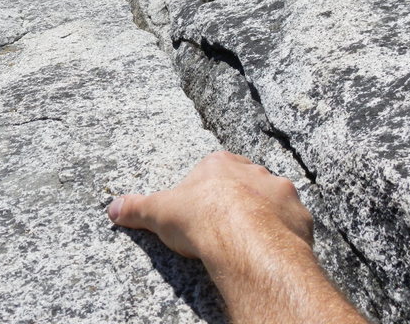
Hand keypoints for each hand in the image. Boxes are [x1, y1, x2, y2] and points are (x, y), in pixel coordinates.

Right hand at [108, 151, 367, 323]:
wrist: (245, 239)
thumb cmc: (201, 219)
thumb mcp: (158, 212)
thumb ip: (135, 208)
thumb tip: (111, 207)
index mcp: (220, 163)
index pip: (213, 169)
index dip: (207, 190)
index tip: (202, 210)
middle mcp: (253, 170)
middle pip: (244, 181)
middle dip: (238, 198)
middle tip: (227, 225)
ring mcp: (279, 190)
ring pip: (272, 198)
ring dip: (265, 212)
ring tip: (252, 238)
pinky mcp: (299, 213)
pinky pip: (292, 220)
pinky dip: (285, 231)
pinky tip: (272, 247)